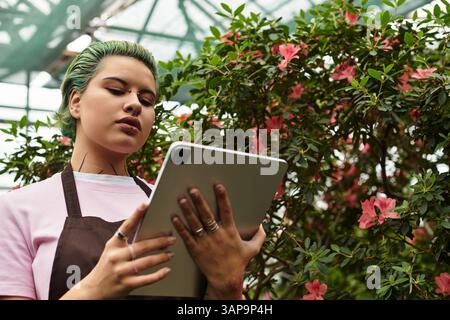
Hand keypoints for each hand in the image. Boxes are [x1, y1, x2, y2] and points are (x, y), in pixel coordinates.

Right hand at [61, 202, 175, 298]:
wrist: (94, 289)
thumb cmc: (106, 266)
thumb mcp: (112, 250)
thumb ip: (126, 241)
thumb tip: (147, 228)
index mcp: (113, 244)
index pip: (126, 227)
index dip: (136, 215)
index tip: (145, 204)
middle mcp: (116, 256)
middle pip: (142, 246)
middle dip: (159, 241)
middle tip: (171, 238)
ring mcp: (121, 271)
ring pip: (146, 262)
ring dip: (161, 257)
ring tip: (171, 253)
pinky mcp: (126, 284)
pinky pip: (146, 279)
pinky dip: (158, 274)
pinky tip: (166, 270)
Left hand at [171, 184, 265, 299]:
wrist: (226, 279)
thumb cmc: (239, 263)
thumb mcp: (253, 250)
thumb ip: (259, 236)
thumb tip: (263, 225)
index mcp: (230, 231)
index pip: (226, 210)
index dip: (222, 197)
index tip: (218, 185)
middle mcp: (217, 235)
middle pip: (206, 214)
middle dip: (199, 201)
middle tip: (193, 189)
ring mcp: (205, 242)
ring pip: (195, 223)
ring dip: (187, 211)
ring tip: (181, 199)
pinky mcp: (195, 249)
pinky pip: (186, 236)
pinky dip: (180, 226)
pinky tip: (174, 217)